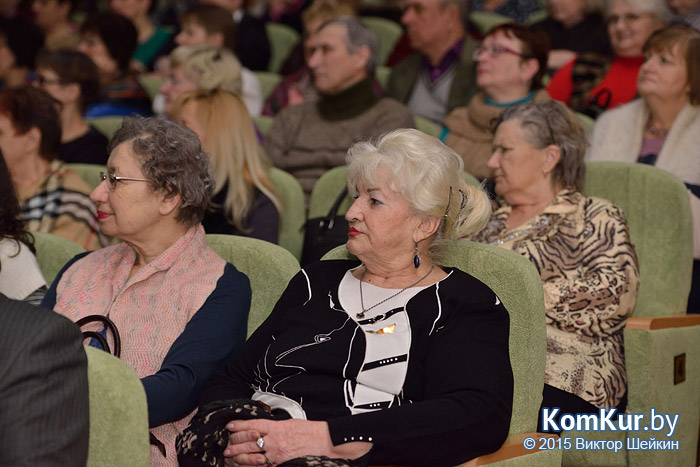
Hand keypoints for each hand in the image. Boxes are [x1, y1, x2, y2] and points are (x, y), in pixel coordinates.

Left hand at [223, 418, 371, 465]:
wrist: (324, 442)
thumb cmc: (310, 432)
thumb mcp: (291, 423)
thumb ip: (276, 427)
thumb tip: (265, 428)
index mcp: (277, 427)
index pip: (253, 425)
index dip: (240, 425)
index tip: (230, 425)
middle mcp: (275, 440)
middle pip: (249, 441)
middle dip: (236, 444)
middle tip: (226, 446)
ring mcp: (277, 454)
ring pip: (253, 455)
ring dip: (240, 456)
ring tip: (230, 457)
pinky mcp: (281, 464)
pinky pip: (264, 466)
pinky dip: (253, 466)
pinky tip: (246, 466)